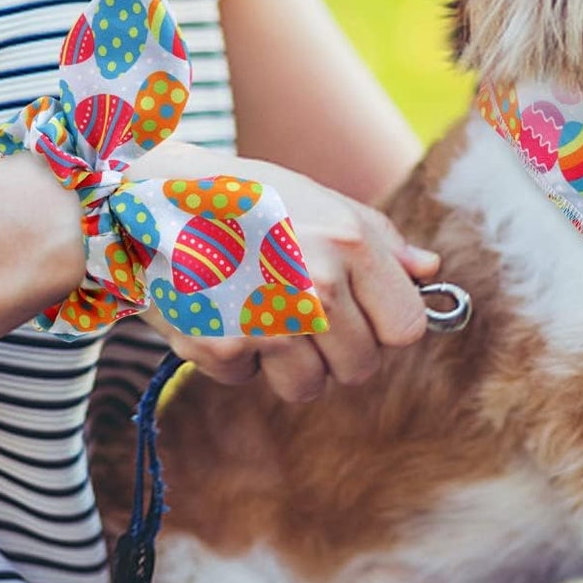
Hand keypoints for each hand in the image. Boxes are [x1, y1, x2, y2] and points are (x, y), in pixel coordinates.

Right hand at [129, 147, 438, 400]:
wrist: (151, 194)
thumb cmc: (246, 195)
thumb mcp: (322, 200)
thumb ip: (381, 242)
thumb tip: (430, 273)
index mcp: (352, 245)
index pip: (406, 330)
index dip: (383, 326)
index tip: (361, 312)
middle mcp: (317, 286)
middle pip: (359, 368)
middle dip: (334, 348)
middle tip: (297, 307)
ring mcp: (270, 321)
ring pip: (308, 387)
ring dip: (286, 361)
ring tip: (258, 309)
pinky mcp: (221, 347)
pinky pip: (247, 380)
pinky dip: (234, 356)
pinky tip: (218, 308)